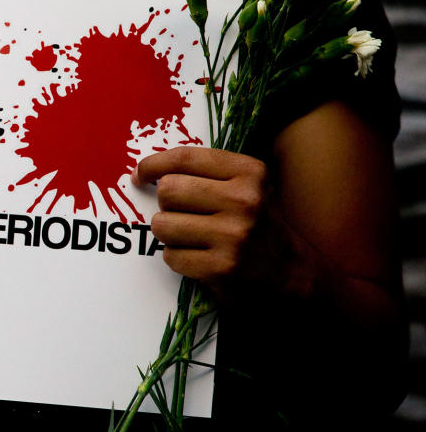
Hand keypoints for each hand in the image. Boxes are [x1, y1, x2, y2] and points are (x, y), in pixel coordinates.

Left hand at [132, 146, 276, 297]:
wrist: (291, 272)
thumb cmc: (256, 222)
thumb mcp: (245, 185)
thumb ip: (205, 171)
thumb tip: (144, 170)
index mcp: (249, 172)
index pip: (184, 158)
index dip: (153, 165)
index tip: (141, 175)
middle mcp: (244, 201)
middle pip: (168, 190)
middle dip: (166, 204)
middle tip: (182, 214)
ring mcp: (233, 236)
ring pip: (162, 224)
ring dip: (169, 233)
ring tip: (191, 237)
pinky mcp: (221, 268)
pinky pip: (171, 256)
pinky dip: (178, 258)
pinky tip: (199, 257)